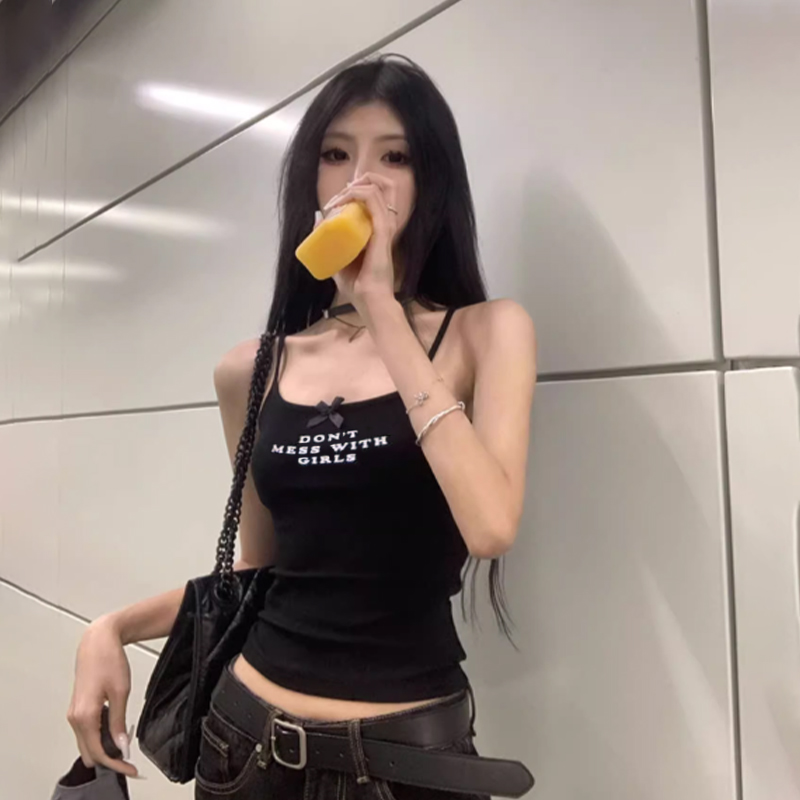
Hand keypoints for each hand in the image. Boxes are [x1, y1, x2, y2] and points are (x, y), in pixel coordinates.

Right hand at [67, 616, 138, 776]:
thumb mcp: (121, 692)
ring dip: (104, 748)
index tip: (131, 769)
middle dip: (109, 760)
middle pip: (89, 752)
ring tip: (125, 748)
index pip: (98, 753)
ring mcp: (74, 714)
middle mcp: (74, 718)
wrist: (97, 642)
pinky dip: (99, 737)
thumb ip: (118, 722)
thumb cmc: (109, 660)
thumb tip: (121, 744)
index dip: (115, 764)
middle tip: (130, 762)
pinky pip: (86, 732)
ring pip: (87, 743)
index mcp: (84, 716)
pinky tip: (115, 733)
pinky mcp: (77, 709)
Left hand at [322, 172, 399, 303]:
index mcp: (379, 229)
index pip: (376, 195)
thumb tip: (317, 217)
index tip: (336, 200)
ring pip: (376, 188)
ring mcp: (385, 226)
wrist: (369, 300)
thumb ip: (329, 239)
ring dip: (353, 187)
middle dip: (359, 181)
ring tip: (338, 199)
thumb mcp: (337, 256)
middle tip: (340, 195)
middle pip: (382, 186)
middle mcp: (385, 224)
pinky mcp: (382, 231)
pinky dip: (355, 194)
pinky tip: (341, 202)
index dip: (357, 188)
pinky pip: (372, 200)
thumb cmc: (357, 285)